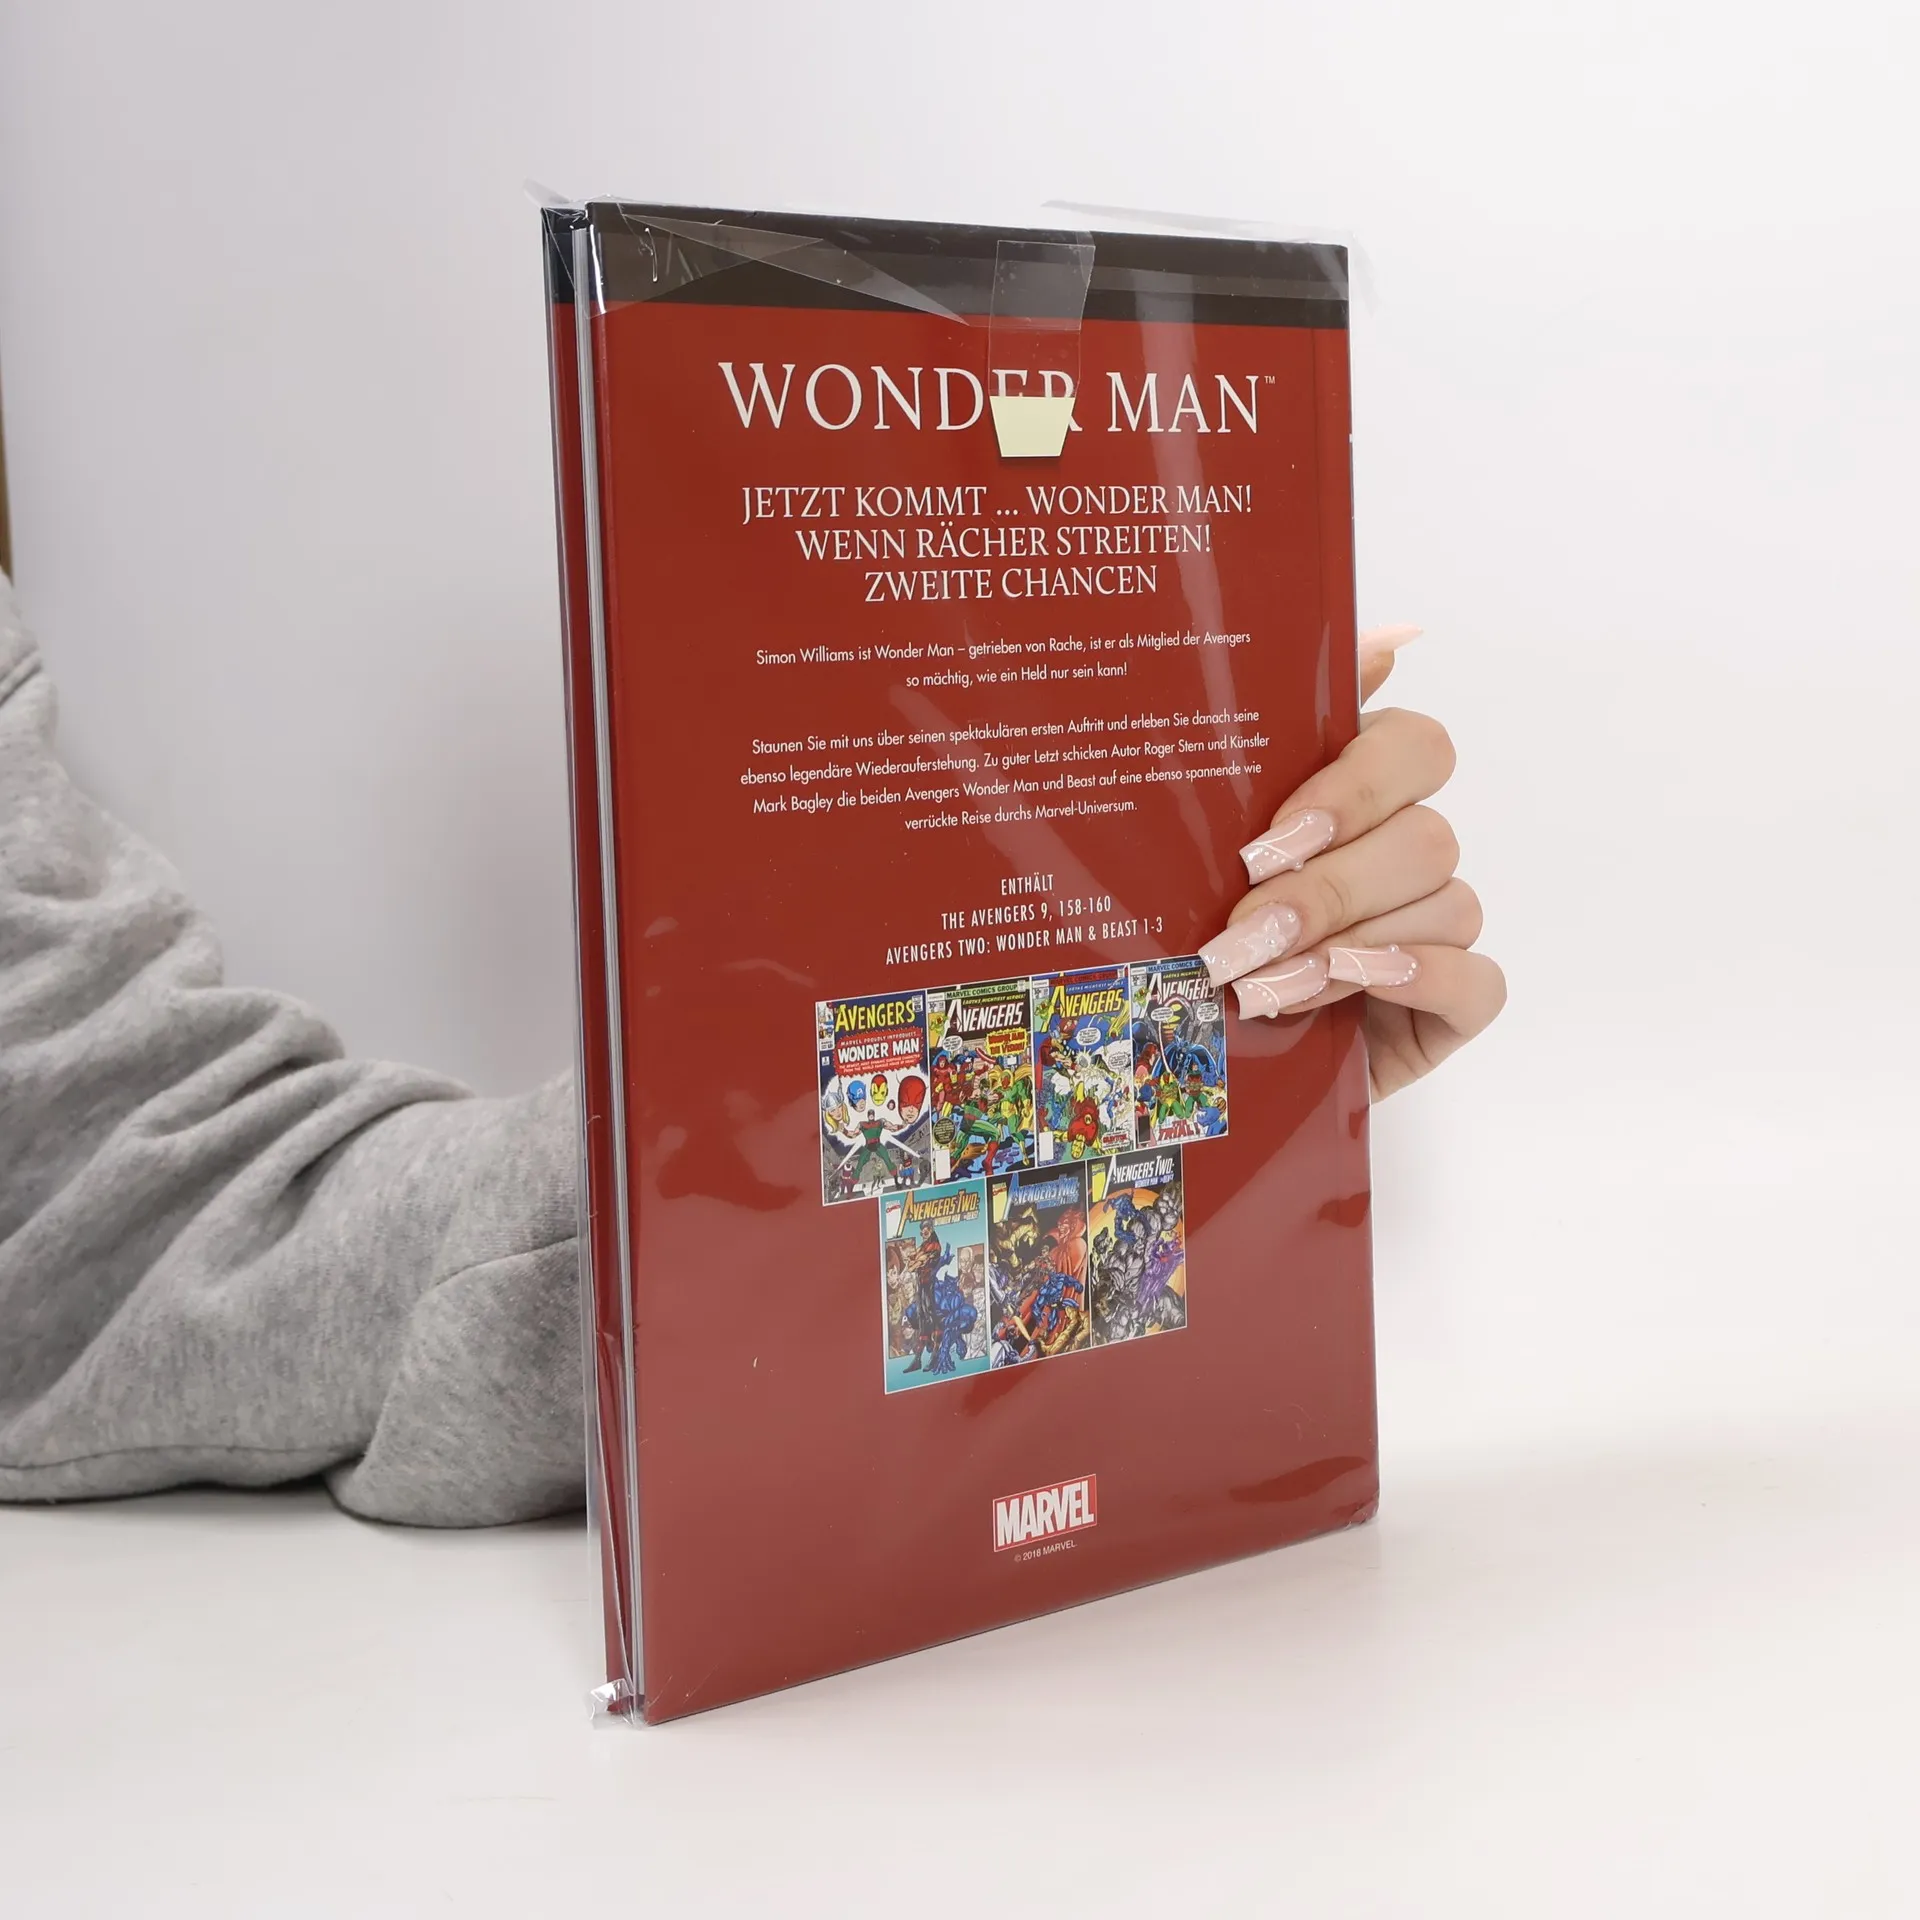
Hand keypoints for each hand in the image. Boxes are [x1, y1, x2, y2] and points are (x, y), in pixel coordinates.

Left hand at [1197, 627, 1504, 1099]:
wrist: (1196, 1048)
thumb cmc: (1197, 928)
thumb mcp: (1203, 834)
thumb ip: (1277, 732)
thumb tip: (1390, 635)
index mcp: (1360, 793)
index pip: (1413, 747)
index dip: (1354, 788)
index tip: (1271, 837)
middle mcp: (1408, 850)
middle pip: (1425, 836)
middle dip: (1328, 888)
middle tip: (1245, 930)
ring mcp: (1438, 927)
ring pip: (1445, 904)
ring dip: (1347, 945)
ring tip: (1263, 987)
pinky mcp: (1455, 1004)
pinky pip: (1477, 979)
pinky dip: (1419, 977)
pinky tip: (1355, 988)